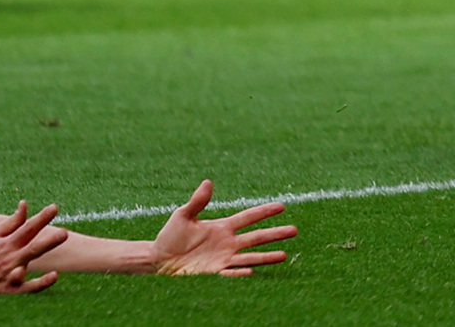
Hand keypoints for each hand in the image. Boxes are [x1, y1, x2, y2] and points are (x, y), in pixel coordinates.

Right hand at [0, 203, 63, 293]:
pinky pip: (27, 287)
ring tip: (50, 263)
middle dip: (48, 242)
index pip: (27, 228)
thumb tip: (25, 204)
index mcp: (8, 242)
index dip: (41, 218)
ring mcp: (10, 273)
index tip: (54, 208)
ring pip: (26, 268)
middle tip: (64, 234)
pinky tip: (55, 276)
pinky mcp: (10, 288)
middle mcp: (10, 257)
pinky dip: (40, 283)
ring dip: (36, 266)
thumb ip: (12, 222)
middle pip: (32, 248)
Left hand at [151, 181, 296, 276]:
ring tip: (284, 255)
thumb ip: (197, 202)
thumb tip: (207, 182)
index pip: (248, 217)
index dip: (264, 211)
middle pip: (256, 237)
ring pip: (250, 256)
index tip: (282, 205)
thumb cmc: (171, 235)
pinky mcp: (214, 272)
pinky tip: (251, 271)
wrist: (159, 259)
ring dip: (266, 256)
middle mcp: (228, 242)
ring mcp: (223, 258)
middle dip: (275, 234)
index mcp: (223, 226)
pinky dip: (240, 272)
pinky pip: (231, 272)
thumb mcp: (183, 216)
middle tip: (295, 230)